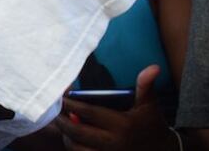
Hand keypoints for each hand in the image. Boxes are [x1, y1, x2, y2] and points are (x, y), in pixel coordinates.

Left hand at [55, 66, 175, 150]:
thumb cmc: (152, 125)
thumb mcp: (149, 105)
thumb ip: (146, 86)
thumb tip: (153, 67)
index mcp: (123, 126)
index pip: (90, 113)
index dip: (71, 105)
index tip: (60, 98)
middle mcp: (114, 143)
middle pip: (78, 132)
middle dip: (63, 121)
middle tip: (55, 112)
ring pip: (77, 148)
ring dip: (67, 137)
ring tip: (62, 125)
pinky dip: (74, 148)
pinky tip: (72, 139)